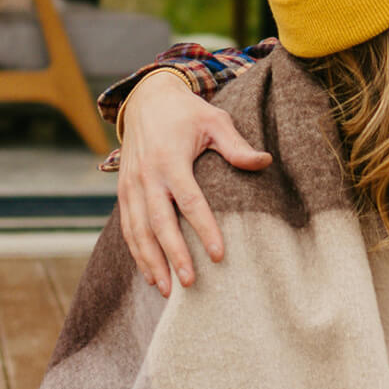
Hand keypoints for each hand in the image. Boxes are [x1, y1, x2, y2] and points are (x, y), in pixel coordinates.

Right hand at [116, 71, 270, 295]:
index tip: (218, 254)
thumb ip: (236, 146)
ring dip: (151, 261)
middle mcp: (146, 175)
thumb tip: (264, 161)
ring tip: (167, 289)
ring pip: (138, 230)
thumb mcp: (215, 121)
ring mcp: (131, 185)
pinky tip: (150, 274)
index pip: (189, 201)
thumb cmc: (187, 112)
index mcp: (170, 159)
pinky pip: (127, 227)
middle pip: (159, 222)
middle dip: (173, 255)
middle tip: (189, 282)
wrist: (147, 99)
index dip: (204, 229)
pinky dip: (136, 252)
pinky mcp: (123, 191)